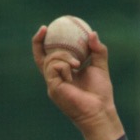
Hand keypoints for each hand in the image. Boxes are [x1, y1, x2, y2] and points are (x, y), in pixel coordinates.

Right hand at [31, 25, 123, 139]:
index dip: (43, 43)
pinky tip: (74, 71)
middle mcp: (54, 79)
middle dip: (38, 42)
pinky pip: (54, 67)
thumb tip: (92, 33)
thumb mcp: (100, 66)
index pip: (49, 57)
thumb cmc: (100, 93)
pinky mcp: (53, 88)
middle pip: (40, 58)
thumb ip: (97, 50)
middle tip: (44, 28)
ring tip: (78, 63)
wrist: (100, 110)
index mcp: (63, 74)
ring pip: (50, 60)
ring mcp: (52, 84)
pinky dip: (65, 65)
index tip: (46, 28)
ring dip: (64, 55)